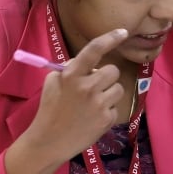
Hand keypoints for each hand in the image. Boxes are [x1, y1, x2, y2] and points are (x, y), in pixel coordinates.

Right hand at [26, 28, 128, 161]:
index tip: (123, 31)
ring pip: (118, 88)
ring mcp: (99, 104)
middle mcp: (87, 87)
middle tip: (92, 88)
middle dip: (106, 77)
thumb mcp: (52, 83)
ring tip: (93, 104)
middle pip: (113, 71)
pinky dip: (107, 111)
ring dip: (109, 94)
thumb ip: (70, 69)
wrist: (49, 142)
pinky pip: (116, 107)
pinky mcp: (107, 119)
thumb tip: (90, 63)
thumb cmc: (50, 110)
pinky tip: (92, 118)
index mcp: (71, 75)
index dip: (110, 38)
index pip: (94, 50)